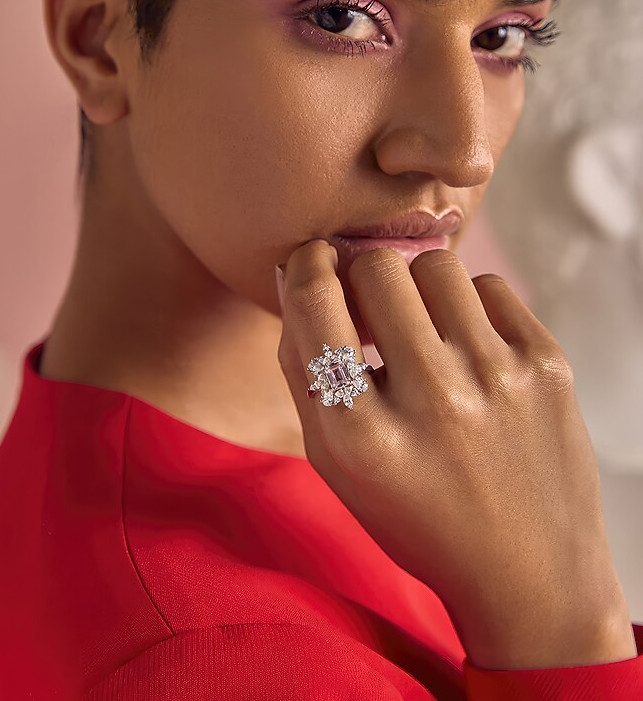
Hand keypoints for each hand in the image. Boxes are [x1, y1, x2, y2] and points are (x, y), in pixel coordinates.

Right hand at [276, 239, 635, 668]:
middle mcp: (432, 400)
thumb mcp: (334, 464)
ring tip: (426, 332)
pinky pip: (490, 286)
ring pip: (437, 265)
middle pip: (377, 268)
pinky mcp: (547, 366)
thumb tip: (291, 272)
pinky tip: (470, 352)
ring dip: (419, 290)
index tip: (316, 264)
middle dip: (363, 277)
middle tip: (372, 309)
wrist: (530, 575)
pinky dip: (470, 309)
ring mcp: (497, 378)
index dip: (306, 265)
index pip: (315, 299)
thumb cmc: (417, 515)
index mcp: (362, 435)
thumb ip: (302, 368)